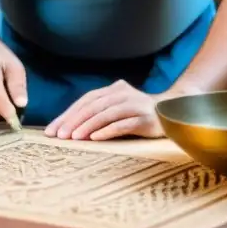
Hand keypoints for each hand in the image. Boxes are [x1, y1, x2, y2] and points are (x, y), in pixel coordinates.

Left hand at [45, 80, 163, 140]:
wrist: (174, 112)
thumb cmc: (138, 114)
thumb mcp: (118, 107)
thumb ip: (100, 110)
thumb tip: (69, 125)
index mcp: (114, 89)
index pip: (86, 100)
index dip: (68, 114)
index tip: (52, 129)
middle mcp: (123, 94)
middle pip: (93, 106)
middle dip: (74, 120)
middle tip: (59, 135)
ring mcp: (135, 105)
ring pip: (106, 114)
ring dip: (87, 126)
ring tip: (73, 137)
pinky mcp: (146, 118)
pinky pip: (123, 124)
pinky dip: (108, 130)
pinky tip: (95, 138)